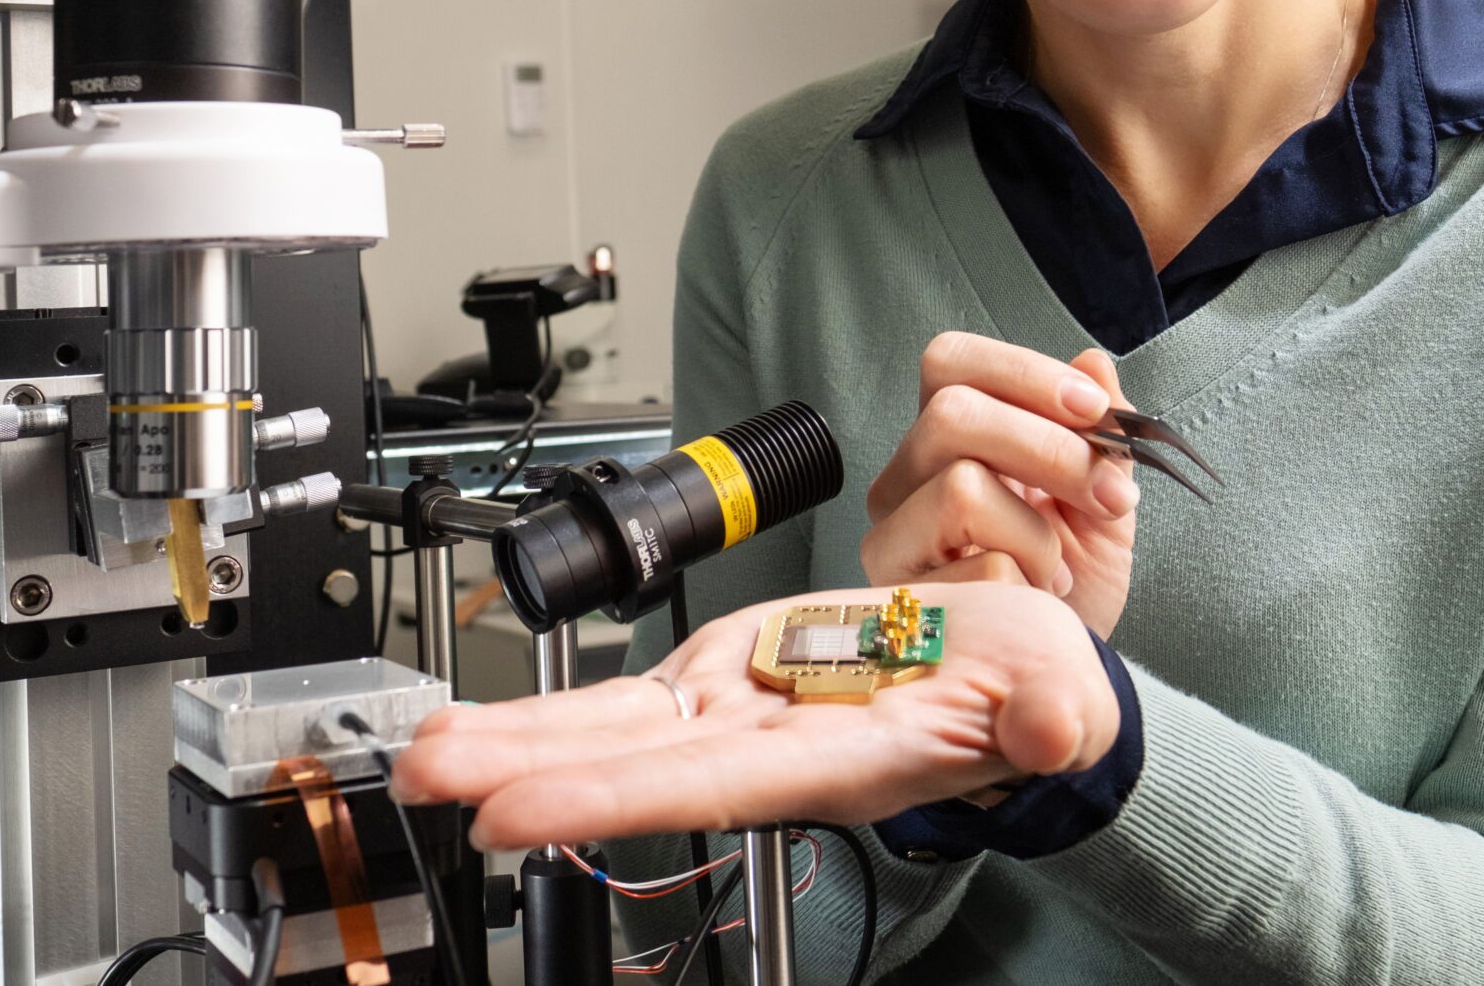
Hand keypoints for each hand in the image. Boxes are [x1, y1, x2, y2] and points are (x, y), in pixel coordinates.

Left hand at [389, 582, 1117, 848]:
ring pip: (610, 726)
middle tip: (424, 778)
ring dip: (515, 736)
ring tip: (424, 746)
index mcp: (835, 760)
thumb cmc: (1037, 696)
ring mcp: (741, 709)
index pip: (706, 786)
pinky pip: (628, 694)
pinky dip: (554, 704)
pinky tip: (490, 714)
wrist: (1021, 677)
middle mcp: (767, 745)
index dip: (608, 797)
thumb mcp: (1059, 695)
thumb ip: (1053, 714)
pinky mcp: (731, 671)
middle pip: (628, 762)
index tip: (514, 811)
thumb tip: (1053, 725)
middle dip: (522, 771)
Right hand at [861, 333, 1139, 636]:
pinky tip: (1036, 600)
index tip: (1094, 409)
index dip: (1024, 373)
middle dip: (1051, 450)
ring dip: (1038, 530)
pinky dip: (1031, 584)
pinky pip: (980, 567)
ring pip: (961, 486)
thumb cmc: (1075, 582)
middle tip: (1107, 496)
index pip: (952, 362)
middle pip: (953, 415)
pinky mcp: (898, 596)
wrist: (1066, 668)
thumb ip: (1100, 432)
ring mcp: (893, 534)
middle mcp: (906, 477)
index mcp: (950, 437)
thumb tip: (1094, 362)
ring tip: (1057, 564)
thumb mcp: (1105, 498)